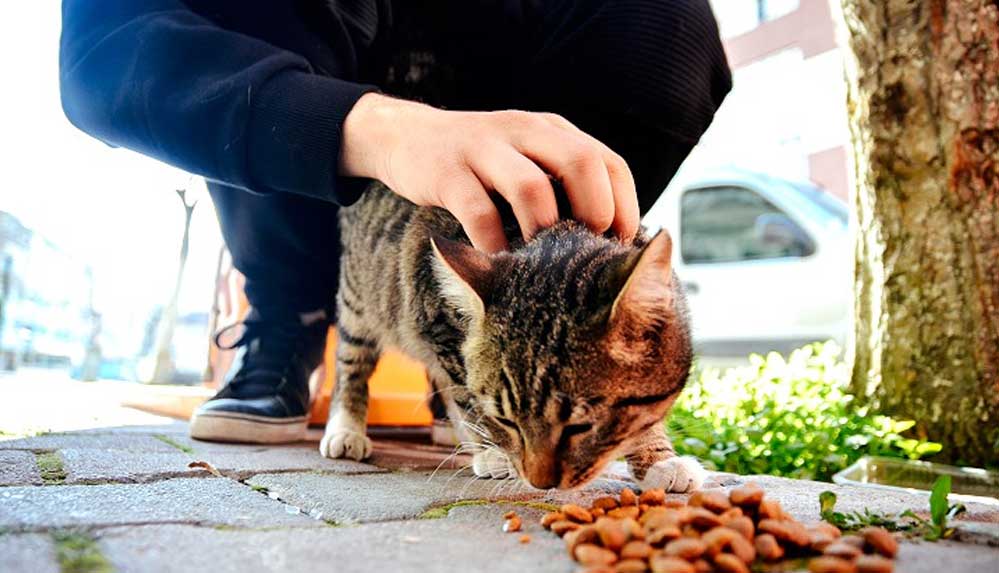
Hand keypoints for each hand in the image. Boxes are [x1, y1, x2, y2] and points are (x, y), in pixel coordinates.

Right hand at [339, 93, 638, 252]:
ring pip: (531, 187)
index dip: (624, 207)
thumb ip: (562, 186)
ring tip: (542, 260)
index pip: (608, 161)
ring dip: (544, 230)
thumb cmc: (481, 165)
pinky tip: (498, 262)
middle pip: (581, 162)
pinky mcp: (448, 172)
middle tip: (585, 251)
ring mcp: (484, 149)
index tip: (620, 246)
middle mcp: (525, 131)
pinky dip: (494, 244)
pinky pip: (479, 213)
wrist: (408, 137)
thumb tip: (607, 242)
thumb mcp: (527, 159)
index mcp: (553, 131)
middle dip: (594, 212)